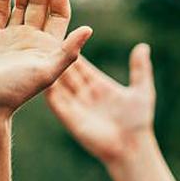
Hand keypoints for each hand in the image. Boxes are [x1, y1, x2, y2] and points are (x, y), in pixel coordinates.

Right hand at [46, 43, 154, 159]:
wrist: (132, 147)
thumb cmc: (138, 121)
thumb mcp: (142, 90)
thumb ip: (140, 69)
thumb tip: (142, 46)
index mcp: (99, 85)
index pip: (80, 64)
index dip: (71, 49)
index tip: (62, 33)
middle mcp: (84, 94)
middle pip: (66, 71)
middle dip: (55, 57)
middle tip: (42, 38)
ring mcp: (75, 106)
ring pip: (58, 84)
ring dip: (48, 70)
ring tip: (37, 53)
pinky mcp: (69, 118)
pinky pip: (55, 101)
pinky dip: (48, 89)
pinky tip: (40, 76)